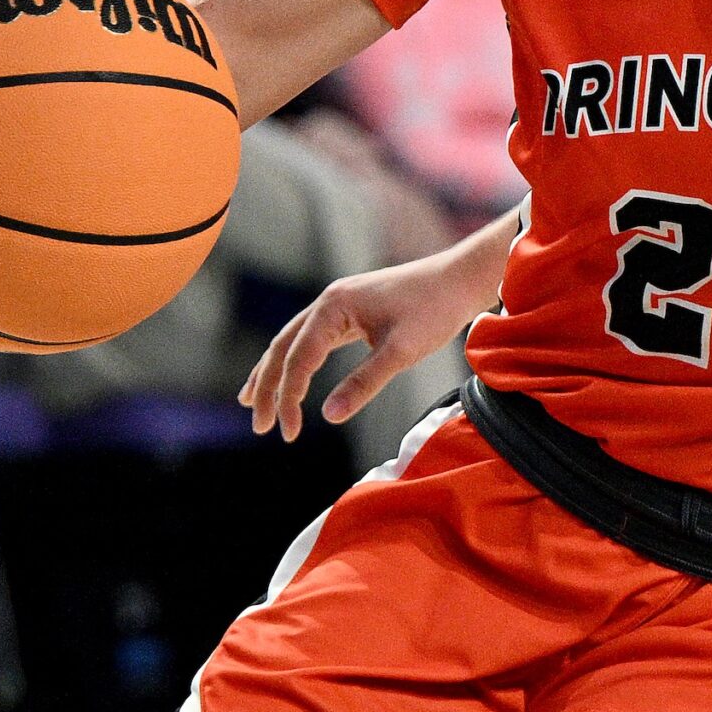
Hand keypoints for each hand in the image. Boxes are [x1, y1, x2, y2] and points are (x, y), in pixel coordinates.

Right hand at [242, 255, 477, 441]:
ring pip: (294, 341)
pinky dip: (297, 361)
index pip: (298, 359)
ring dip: (273, 372)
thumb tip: (329, 416)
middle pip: (284, 347)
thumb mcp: (401, 351)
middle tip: (259, 425)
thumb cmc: (435, 310)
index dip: (288, 398)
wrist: (461, 279)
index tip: (289, 433)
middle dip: (266, 387)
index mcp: (334, 306)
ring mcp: (339, 305)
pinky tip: (293, 377)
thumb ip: (365, 382)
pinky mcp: (352, 312)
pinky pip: (314, 339)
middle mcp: (329, 302)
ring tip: (250, 402)